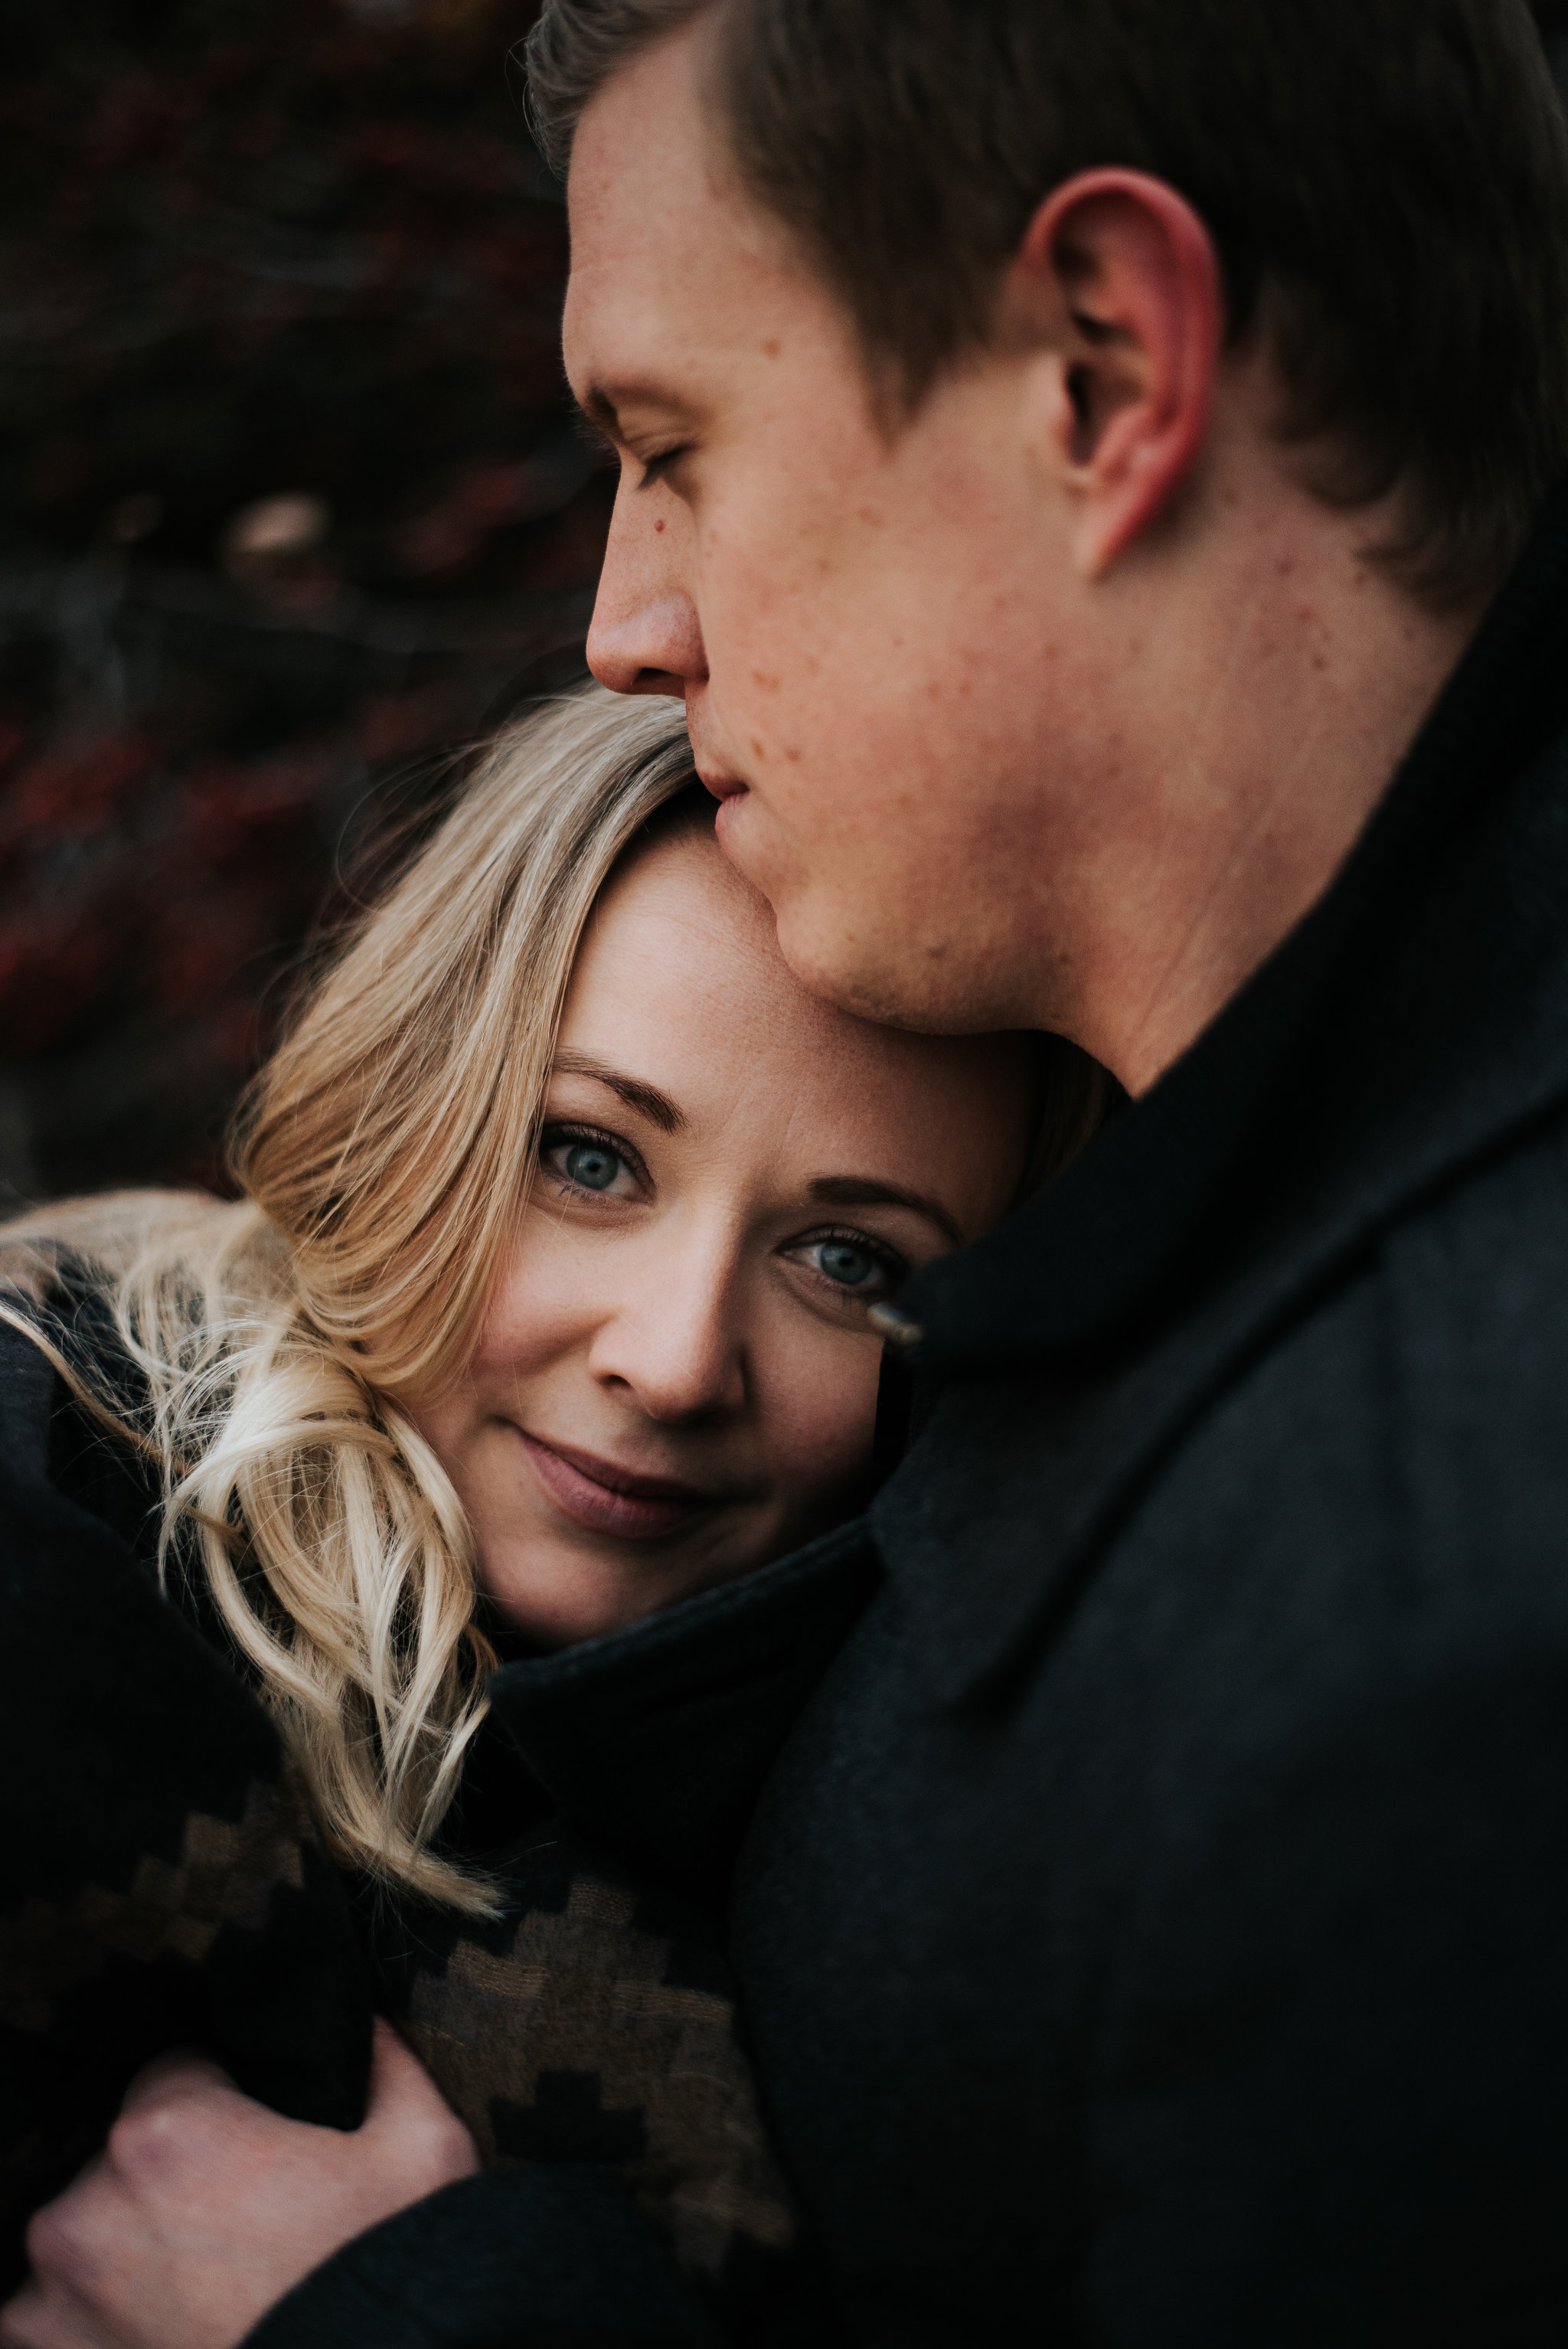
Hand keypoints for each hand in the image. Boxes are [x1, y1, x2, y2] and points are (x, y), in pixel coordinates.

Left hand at [0, 2018, 478, 2348]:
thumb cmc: (385, 2271)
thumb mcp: (423, 2147)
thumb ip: (386, 2063)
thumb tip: (369, 2025)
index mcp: (168, 2131)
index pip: (173, 2071)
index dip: (225, 2098)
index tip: (261, 2141)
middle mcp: (88, 2207)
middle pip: (126, 2156)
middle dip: (177, 2177)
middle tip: (244, 2219)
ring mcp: (55, 2297)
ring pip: (90, 2235)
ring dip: (132, 2246)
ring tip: (209, 2280)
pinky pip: (60, 2314)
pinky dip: (103, 2315)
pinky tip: (175, 2319)